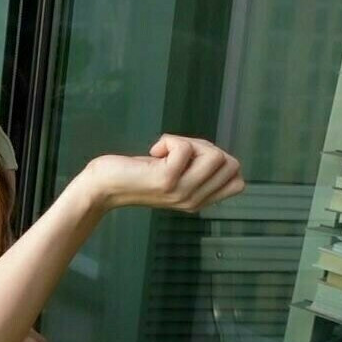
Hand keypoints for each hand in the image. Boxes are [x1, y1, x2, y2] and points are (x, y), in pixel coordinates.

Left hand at [81, 134, 244, 212]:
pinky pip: (186, 147)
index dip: (221, 160)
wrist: (103, 186)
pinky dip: (169, 140)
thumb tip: (220, 155)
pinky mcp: (166, 179)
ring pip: (215, 155)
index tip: (192, 159)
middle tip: (177, 152)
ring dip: (189, 142)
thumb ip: (197, 169)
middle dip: (206, 147)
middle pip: (230, 163)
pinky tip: (153, 151)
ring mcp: (181, 192)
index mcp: (199, 201)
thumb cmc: (135, 174)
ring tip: (166, 151)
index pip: (239, 181)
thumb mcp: (174, 175)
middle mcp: (194, 201)